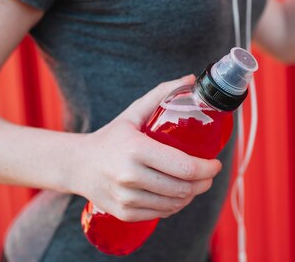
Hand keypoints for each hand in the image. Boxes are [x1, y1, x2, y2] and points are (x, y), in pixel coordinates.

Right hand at [74, 75, 222, 221]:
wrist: (77, 165)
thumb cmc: (112, 137)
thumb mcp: (133, 113)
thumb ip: (162, 94)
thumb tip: (191, 79)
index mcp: (136, 149)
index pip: (184, 166)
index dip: (207, 168)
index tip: (216, 164)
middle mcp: (129, 176)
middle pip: (183, 188)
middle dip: (204, 183)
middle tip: (209, 175)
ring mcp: (126, 198)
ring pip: (174, 204)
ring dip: (191, 195)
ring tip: (195, 184)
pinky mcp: (124, 213)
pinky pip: (160, 214)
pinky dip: (174, 206)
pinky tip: (177, 196)